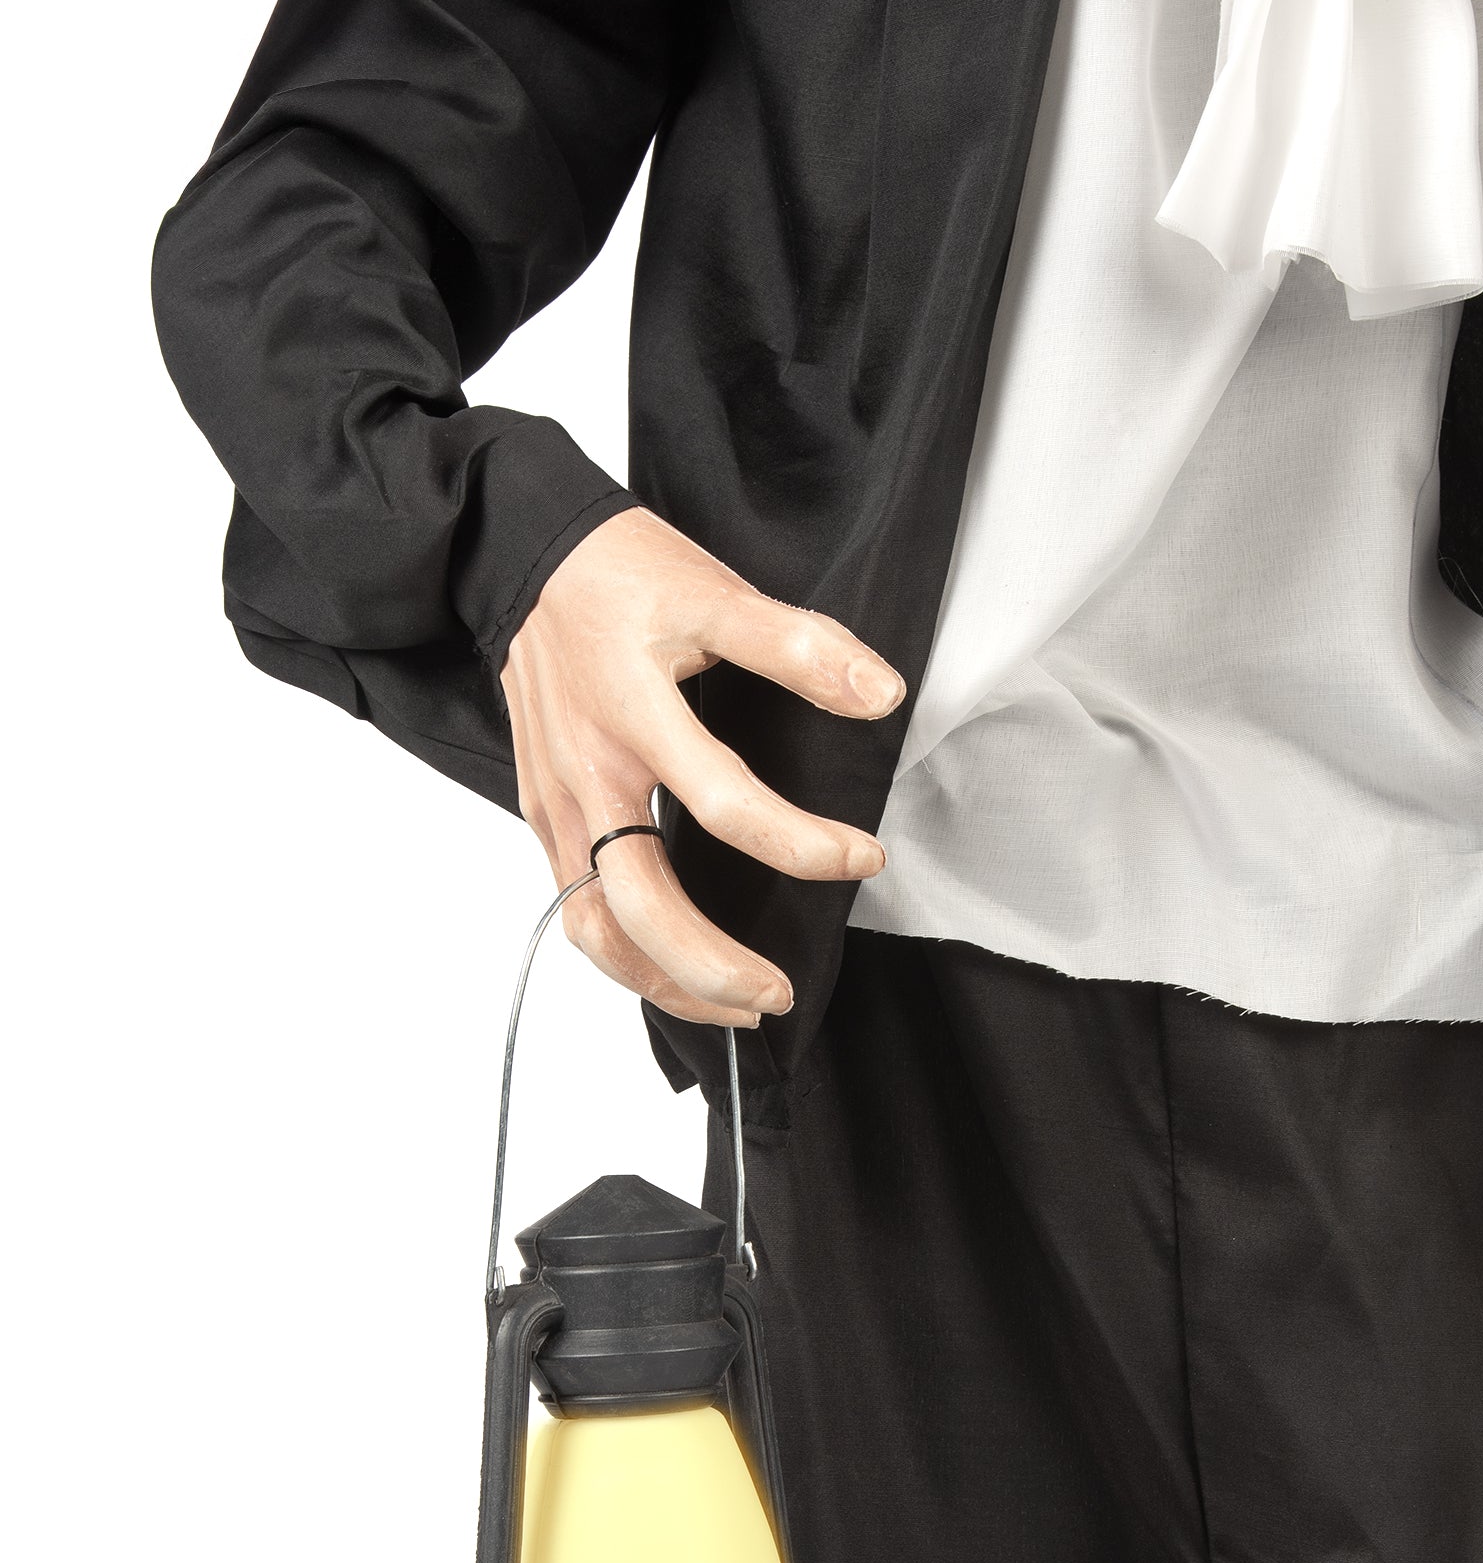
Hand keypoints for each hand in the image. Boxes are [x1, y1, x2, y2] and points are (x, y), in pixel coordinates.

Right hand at [501, 506, 900, 1026]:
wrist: (522, 556)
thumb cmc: (620, 575)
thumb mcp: (715, 590)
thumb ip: (798, 645)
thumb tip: (880, 696)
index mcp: (632, 716)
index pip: (724, 803)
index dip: (801, 844)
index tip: (864, 857)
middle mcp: (586, 775)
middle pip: (640, 907)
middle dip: (713, 968)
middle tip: (780, 993)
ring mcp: (555, 805)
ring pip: (597, 929)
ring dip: (664, 982)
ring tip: (733, 1006)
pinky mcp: (542, 816)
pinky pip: (578, 909)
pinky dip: (627, 955)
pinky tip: (677, 968)